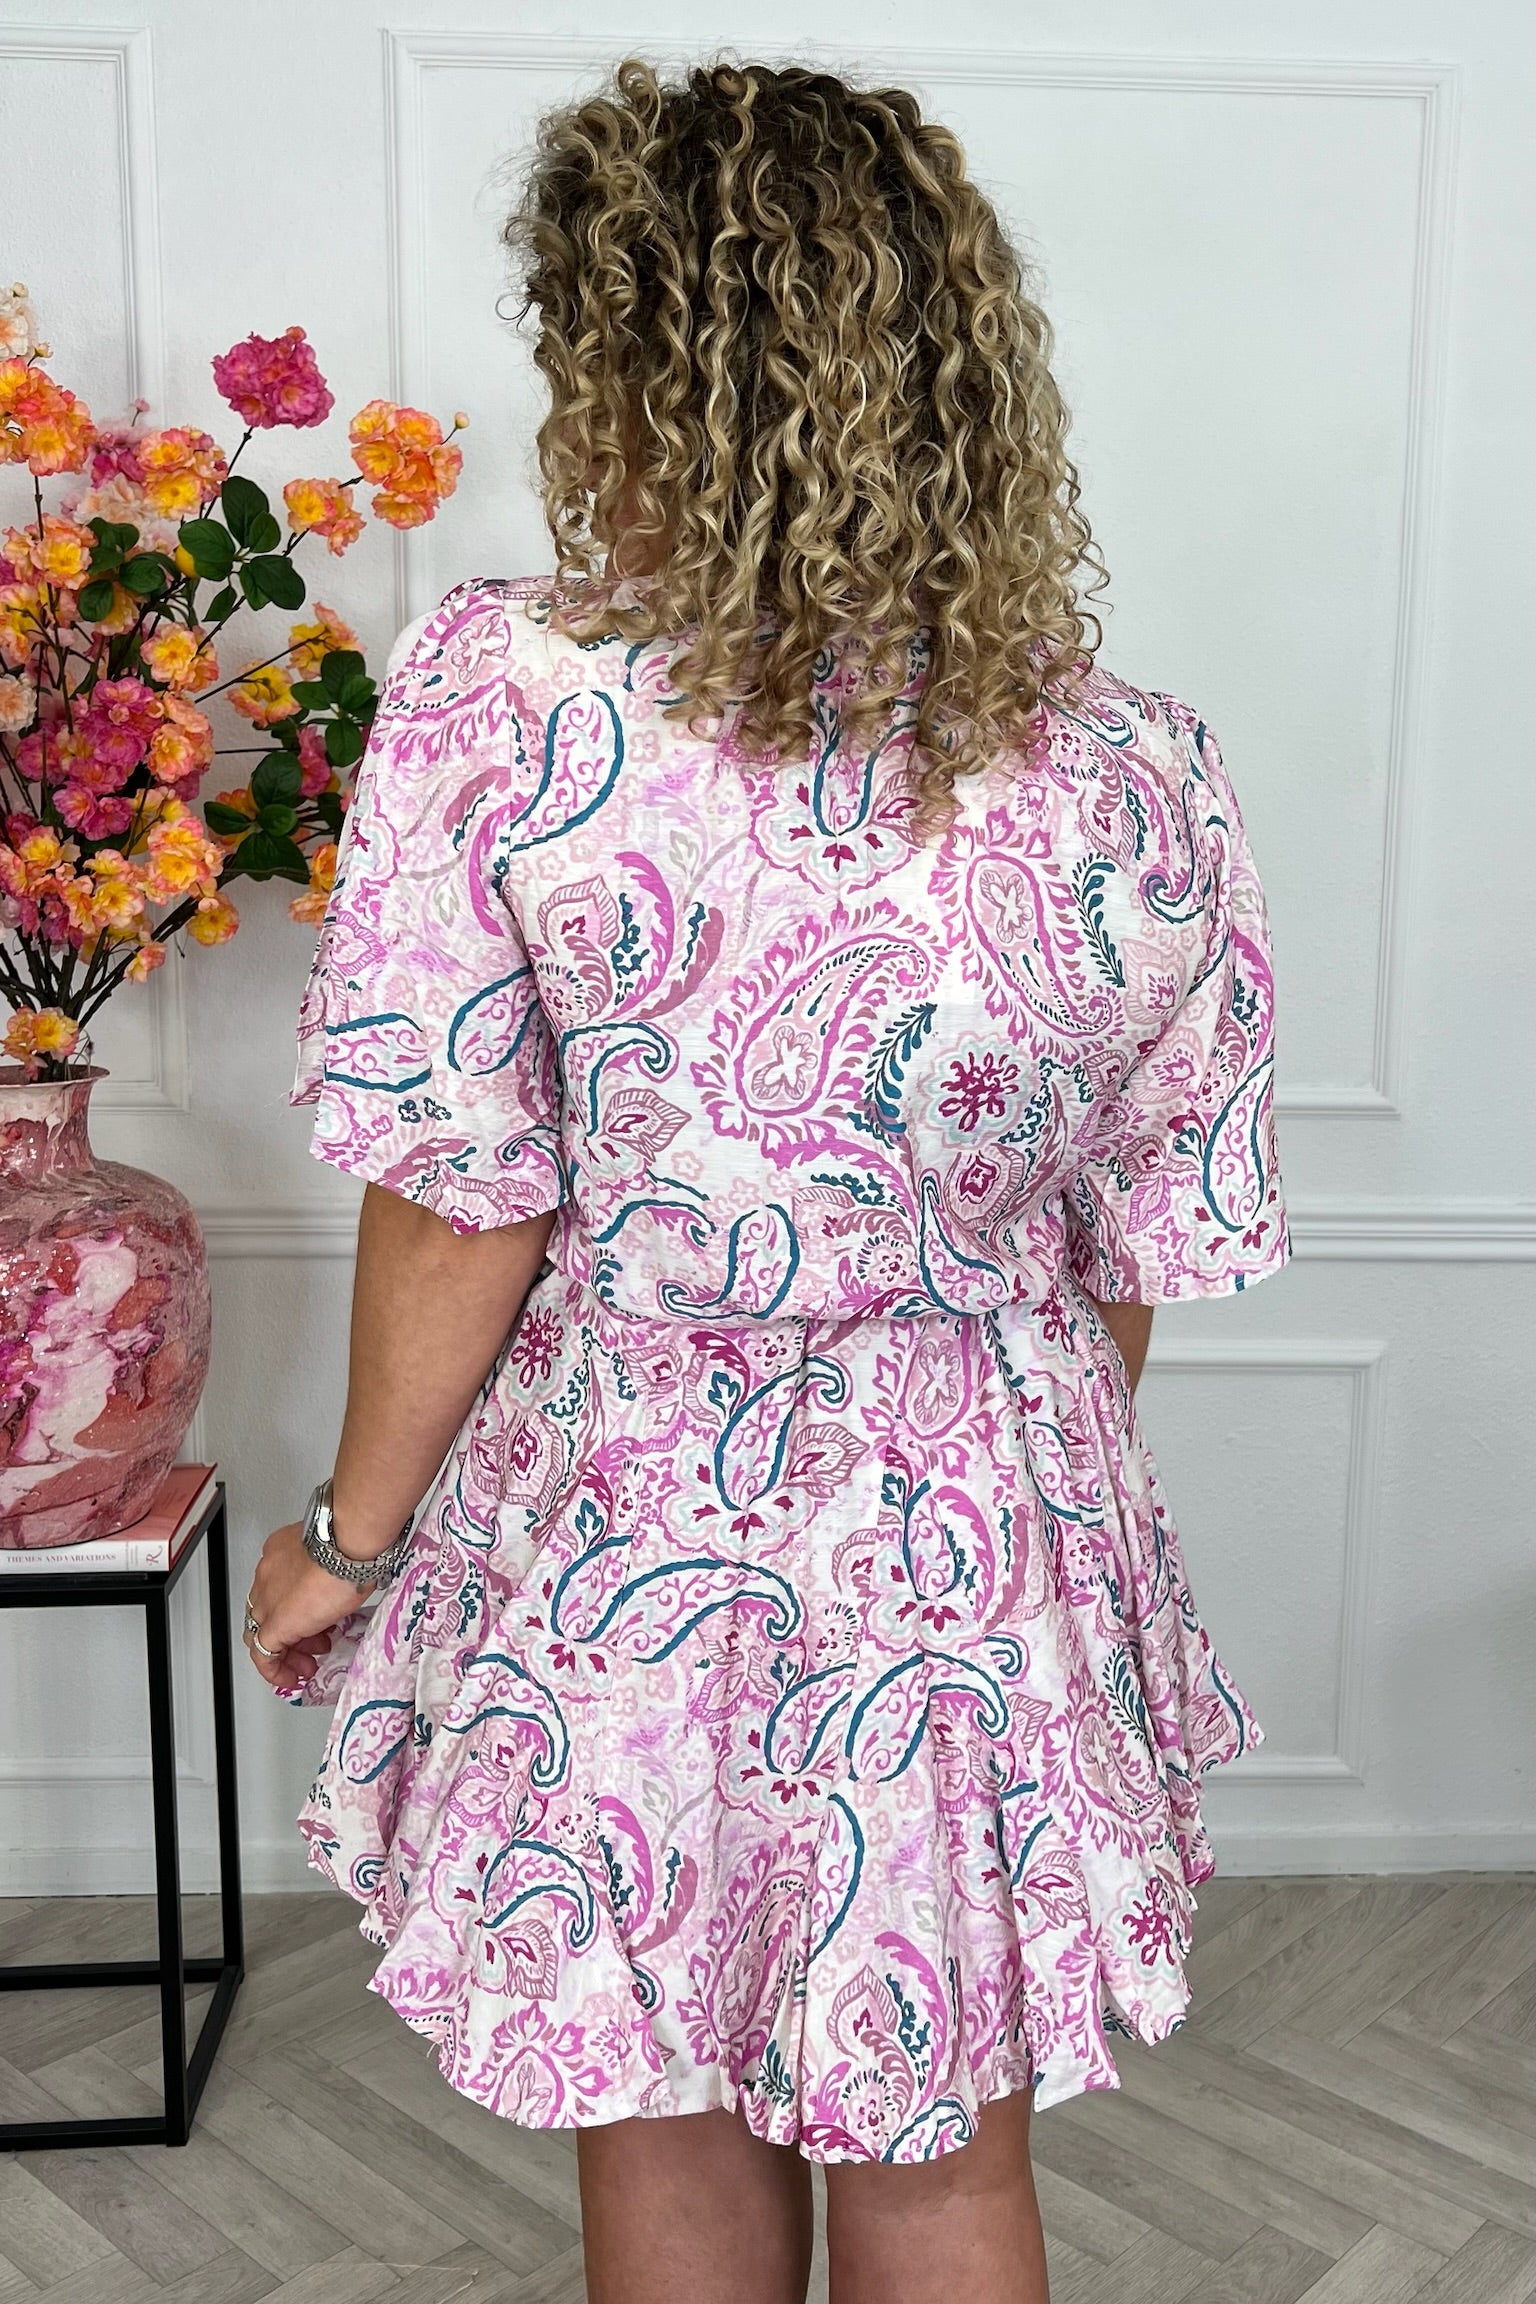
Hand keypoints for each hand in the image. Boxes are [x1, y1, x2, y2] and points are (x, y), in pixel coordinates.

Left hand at [243, 1519, 373, 1690]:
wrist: (348, 1542)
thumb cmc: (352, 1540)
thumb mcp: (339, 1556)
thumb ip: (334, 1570)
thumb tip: (347, 1584)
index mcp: (281, 1553)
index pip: (278, 1588)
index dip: (295, 1609)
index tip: (312, 1622)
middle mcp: (268, 1574)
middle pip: (270, 1612)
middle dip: (293, 1634)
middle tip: (315, 1646)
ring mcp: (269, 1599)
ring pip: (265, 1633)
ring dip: (289, 1652)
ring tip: (309, 1664)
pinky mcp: (275, 1623)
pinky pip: (263, 1654)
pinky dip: (274, 1670)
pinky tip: (289, 1678)